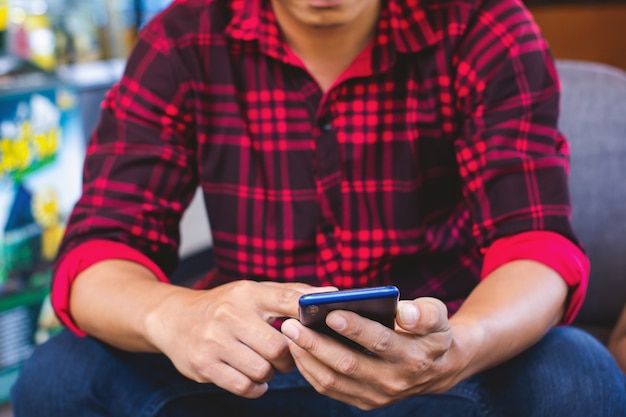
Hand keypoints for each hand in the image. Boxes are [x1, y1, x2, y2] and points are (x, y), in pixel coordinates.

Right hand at [145, 280, 330, 398]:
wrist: (173, 319)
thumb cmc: (224, 306)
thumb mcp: (252, 292)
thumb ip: (290, 294)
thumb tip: (331, 293)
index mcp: (247, 292)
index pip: (287, 299)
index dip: (309, 313)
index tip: (322, 324)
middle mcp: (230, 314)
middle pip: (279, 347)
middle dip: (288, 357)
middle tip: (285, 355)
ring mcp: (214, 341)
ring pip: (263, 370)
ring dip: (271, 372)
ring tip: (265, 364)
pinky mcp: (204, 365)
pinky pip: (244, 386)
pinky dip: (256, 387)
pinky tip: (254, 377)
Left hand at [281, 297, 466, 409]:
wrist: (438, 368)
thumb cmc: (430, 332)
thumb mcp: (438, 316)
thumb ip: (424, 312)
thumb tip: (404, 311)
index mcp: (413, 356)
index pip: (380, 342)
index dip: (355, 328)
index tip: (331, 312)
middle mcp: (394, 381)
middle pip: (348, 364)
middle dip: (316, 343)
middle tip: (292, 324)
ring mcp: (377, 395)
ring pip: (333, 380)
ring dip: (307, 357)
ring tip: (289, 334)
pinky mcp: (364, 401)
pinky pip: (329, 388)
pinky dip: (310, 370)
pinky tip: (297, 349)